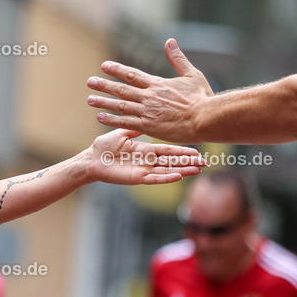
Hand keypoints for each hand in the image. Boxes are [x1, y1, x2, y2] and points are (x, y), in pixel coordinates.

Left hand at [86, 39, 213, 142]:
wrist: (205, 118)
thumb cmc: (202, 98)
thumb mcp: (192, 74)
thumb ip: (178, 59)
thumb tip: (170, 41)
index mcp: (157, 84)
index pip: (132, 74)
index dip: (117, 69)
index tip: (104, 66)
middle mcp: (148, 96)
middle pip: (121, 89)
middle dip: (104, 85)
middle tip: (90, 82)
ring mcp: (146, 112)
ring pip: (120, 106)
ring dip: (103, 102)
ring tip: (89, 99)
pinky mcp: (147, 126)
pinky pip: (125, 122)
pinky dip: (111, 119)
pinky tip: (100, 117)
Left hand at [86, 129, 205, 184]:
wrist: (91, 160)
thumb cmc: (104, 147)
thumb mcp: (122, 134)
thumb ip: (136, 128)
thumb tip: (147, 118)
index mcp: (145, 150)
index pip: (168, 150)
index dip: (182, 151)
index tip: (197, 149)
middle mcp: (147, 161)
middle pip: (172, 162)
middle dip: (188, 162)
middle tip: (205, 162)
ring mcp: (143, 170)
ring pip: (167, 171)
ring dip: (182, 171)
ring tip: (197, 170)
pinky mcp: (137, 178)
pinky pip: (154, 178)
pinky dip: (166, 178)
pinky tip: (178, 176)